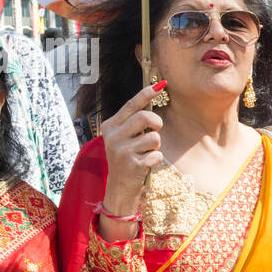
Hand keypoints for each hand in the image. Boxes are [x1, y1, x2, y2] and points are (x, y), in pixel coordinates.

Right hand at [100, 82, 166, 214]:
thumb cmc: (127, 156)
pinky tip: (145, 164)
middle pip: (145, 117)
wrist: (119, 186)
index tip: (161, 85)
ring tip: (146, 152)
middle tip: (155, 130)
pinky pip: (157, 155)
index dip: (146, 94)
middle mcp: (113, 136)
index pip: (131, 105)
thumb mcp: (124, 136)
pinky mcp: (132, 165)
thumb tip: (153, 92)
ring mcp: (121, 151)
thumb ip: (134, 119)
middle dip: (157, 123)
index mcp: (110, 126)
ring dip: (156, 145)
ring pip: (154, 137)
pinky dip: (156, 159)